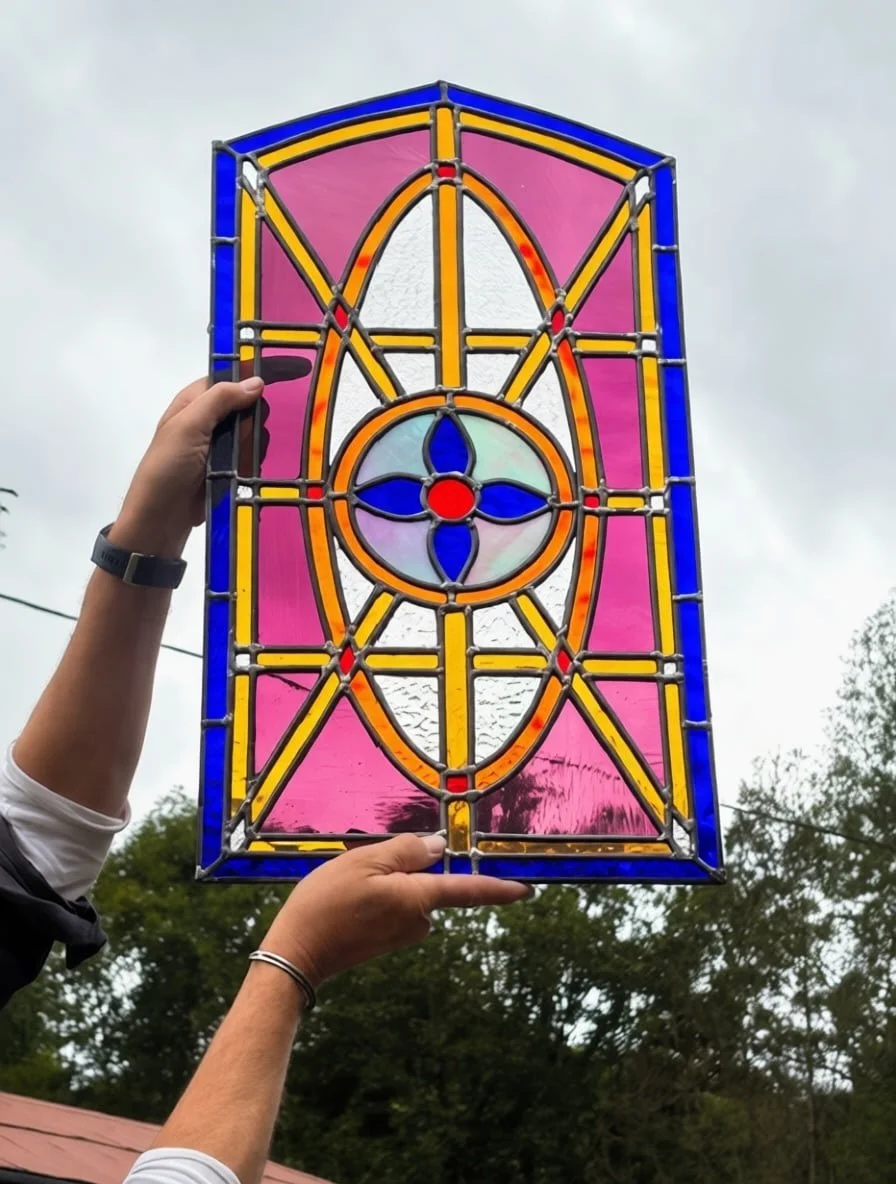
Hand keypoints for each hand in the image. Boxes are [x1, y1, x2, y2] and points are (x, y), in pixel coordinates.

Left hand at [110, 358, 310, 556]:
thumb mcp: (189, 426)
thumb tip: (257, 381)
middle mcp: (208, 420)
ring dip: (254, 445)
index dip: (250, 378)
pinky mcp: (228, 469)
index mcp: (194, 402)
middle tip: (247, 435)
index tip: (278, 381)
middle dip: (254, 420)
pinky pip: (251, 458)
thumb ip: (221, 399)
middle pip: (247, 408)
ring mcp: (219, 446)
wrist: (161, 518)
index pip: (229, 379)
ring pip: (253, 434)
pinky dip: (254, 462)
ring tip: (243, 460)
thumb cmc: (168, 467)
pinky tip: (250, 471)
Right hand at [261, 834, 530, 987]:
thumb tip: (438, 847)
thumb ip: (406, 851)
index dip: (498, 889)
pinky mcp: (385, 940)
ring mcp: (401, 934)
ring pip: (405, 893)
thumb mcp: (364, 862)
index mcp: (418, 899)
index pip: (467, 890)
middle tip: (359, 865)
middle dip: (402, 867)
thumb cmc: (327, 904)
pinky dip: (373, 896)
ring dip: (383, 881)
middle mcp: (418, 921)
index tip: (526, 891)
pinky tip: (345, 899)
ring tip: (345, 884)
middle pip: (427, 882)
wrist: (296, 954)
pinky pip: (391, 906)